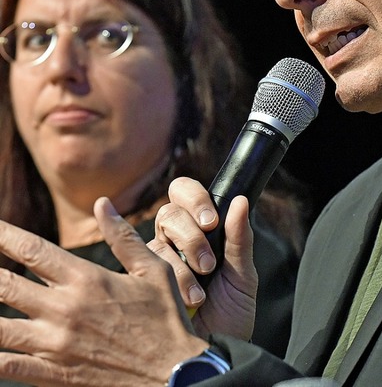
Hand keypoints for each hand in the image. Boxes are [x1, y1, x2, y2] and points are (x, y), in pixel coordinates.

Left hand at [0, 197, 208, 386]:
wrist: (172, 374)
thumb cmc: (166, 318)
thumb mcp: (154, 270)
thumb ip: (123, 237)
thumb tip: (102, 204)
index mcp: (87, 280)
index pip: (33, 251)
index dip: (4, 235)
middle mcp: (64, 309)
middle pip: (4, 285)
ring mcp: (54, 345)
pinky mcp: (53, 375)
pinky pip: (7, 366)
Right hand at [149, 177, 257, 341]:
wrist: (217, 353)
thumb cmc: (231, 314)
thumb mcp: (243, 276)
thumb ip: (240, 239)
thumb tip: (240, 200)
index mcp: (201, 231)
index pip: (186, 194)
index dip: (194, 200)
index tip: (211, 221)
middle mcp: (175, 242)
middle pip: (168, 214)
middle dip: (191, 236)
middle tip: (208, 263)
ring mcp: (155, 263)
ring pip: (156, 244)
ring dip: (182, 269)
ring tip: (200, 293)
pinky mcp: (139, 286)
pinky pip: (139, 270)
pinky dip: (163, 282)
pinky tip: (184, 297)